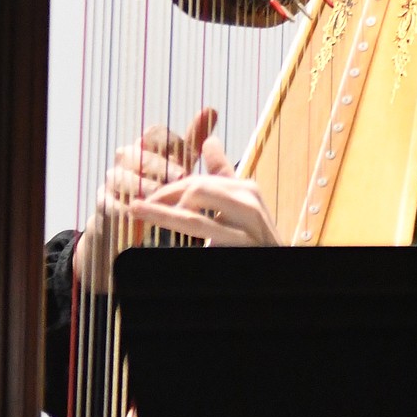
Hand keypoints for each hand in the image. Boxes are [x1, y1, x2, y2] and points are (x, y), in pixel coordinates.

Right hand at [74, 106, 218, 286]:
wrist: (137, 221)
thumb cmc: (165, 186)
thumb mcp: (182, 164)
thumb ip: (194, 138)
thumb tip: (211, 109)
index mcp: (146, 145)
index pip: (154, 133)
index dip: (171, 143)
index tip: (189, 156)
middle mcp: (126, 158)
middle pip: (137, 153)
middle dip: (159, 165)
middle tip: (180, 177)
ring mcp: (112, 180)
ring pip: (122, 177)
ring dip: (142, 186)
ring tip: (161, 196)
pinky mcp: (103, 203)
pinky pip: (110, 203)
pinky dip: (125, 208)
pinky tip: (140, 213)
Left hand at [128, 135, 281, 247]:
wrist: (280, 275)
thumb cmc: (253, 239)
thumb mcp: (239, 204)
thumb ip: (222, 174)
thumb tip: (209, 140)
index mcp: (245, 188)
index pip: (199, 180)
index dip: (169, 186)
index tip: (143, 195)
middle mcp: (249, 202)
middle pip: (195, 190)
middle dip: (163, 196)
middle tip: (136, 207)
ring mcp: (248, 227)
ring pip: (195, 214)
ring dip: (161, 213)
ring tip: (137, 211)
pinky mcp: (242, 246)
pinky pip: (201, 232)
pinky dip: (175, 227)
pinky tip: (159, 228)